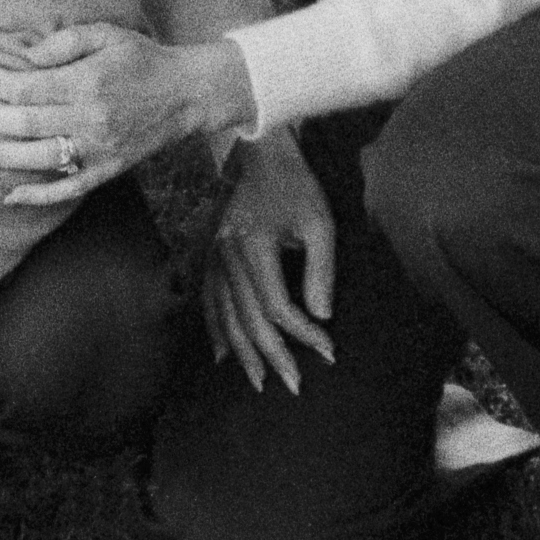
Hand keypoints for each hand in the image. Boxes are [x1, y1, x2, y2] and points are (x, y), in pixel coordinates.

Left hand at [0, 22, 228, 190]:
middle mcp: (89, 120)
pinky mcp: (107, 169)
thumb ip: (64, 41)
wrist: (188, 94)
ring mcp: (97, 150)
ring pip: (34, 158)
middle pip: (21, 123)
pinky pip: (67, 188)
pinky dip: (38, 195)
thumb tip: (25, 58)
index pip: (26, 88)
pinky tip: (9, 195)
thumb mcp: (107, 33)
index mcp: (87, 83)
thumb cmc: (142, 58)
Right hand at [205, 134, 336, 395]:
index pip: (277, 306)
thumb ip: (321, 270)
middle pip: (248, 319)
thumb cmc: (296, 186)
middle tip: (295, 384)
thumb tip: (321, 315)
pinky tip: (223, 356)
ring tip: (260, 381)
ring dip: (243, 353)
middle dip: (273, 356)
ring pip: (225, 317)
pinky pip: (209, 303)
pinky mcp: (210, 257)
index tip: (329, 350)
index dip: (303, 333)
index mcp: (252, 246)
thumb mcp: (319, 222)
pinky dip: (216, 331)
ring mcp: (213, 257)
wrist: (261, 155)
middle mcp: (226, 255)